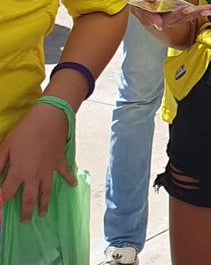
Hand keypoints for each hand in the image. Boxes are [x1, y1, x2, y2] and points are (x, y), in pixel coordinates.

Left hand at [0, 101, 74, 221]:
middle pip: (28, 199)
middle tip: (26, 221)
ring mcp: (49, 170)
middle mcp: (34, 176)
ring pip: (46, 192)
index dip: (1, 204)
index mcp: (18, 173)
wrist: (49, 120)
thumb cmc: (24, 132)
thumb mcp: (5, 147)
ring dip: (44, 204)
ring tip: (43, 214)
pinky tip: (73, 186)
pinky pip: (66, 173)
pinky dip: (70, 180)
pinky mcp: (59, 162)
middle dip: (26, 212)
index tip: (0, 212)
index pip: (6, 194)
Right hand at [131, 1, 210, 45]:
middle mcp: (160, 20)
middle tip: (187, 9)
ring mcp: (172, 20)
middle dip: (179, 14)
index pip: (148, 16)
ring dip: (196, 13)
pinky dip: (202, 11)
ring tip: (207, 10)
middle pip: (170, 18)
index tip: (158, 22)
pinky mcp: (182, 17)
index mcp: (146, 14)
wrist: (152, 6)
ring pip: (184, 17)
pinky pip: (192, 14)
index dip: (153, 19)